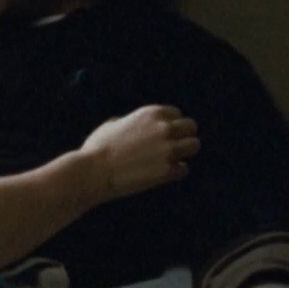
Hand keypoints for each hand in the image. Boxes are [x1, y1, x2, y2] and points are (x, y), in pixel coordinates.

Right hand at [80, 105, 198, 198]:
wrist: (94, 171)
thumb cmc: (97, 149)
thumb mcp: (111, 125)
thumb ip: (129, 122)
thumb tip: (130, 125)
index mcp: (151, 113)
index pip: (176, 114)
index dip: (171, 124)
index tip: (164, 134)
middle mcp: (163, 128)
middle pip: (191, 127)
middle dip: (183, 136)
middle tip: (174, 147)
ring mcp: (168, 149)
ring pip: (194, 146)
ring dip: (184, 153)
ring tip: (172, 160)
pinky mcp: (168, 170)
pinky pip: (184, 169)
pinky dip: (175, 171)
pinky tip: (164, 174)